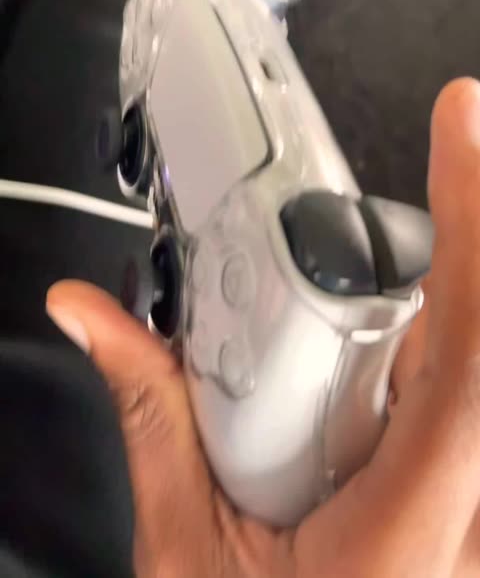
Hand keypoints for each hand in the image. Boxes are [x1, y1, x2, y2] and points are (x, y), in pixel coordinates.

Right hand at [47, 78, 479, 577]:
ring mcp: (479, 502)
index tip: (461, 125)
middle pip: (475, 330)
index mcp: (410, 519)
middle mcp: (469, 503)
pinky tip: (401, 336)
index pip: (470, 349)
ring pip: (475, 356)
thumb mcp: (188, 554)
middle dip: (458, 228)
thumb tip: (93, 317)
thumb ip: (151, 415)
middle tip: (446, 144)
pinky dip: (448, 331)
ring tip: (407, 260)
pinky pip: (468, 387)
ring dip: (440, 287)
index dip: (472, 225)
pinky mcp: (473, 495)